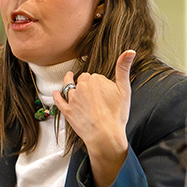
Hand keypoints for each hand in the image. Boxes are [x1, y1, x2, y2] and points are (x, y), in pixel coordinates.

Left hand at [53, 50, 134, 186]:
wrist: (105, 136)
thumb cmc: (117, 114)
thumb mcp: (124, 90)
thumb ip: (124, 68)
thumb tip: (130, 50)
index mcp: (95, 79)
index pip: (95, 76)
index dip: (99, 83)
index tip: (103, 91)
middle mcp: (81, 86)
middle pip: (82, 80)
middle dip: (86, 83)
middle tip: (92, 93)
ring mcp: (73, 99)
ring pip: (69, 87)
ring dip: (70, 84)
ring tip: (69, 80)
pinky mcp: (67, 111)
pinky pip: (59, 101)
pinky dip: (57, 96)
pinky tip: (56, 93)